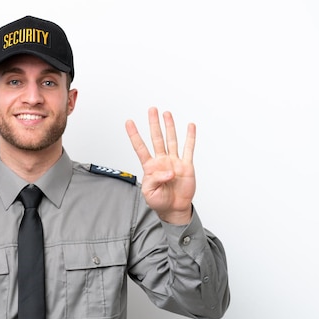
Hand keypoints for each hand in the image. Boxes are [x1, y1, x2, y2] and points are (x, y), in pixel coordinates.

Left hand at [125, 107, 195, 224]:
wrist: (174, 209)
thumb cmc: (159, 201)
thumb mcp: (149, 192)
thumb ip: (156, 179)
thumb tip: (169, 171)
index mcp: (150, 167)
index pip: (140, 147)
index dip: (134, 135)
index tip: (129, 122)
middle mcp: (161, 161)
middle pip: (157, 138)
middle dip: (154, 124)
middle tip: (152, 110)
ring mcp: (174, 161)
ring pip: (171, 140)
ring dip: (169, 126)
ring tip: (166, 114)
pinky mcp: (186, 166)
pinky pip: (188, 149)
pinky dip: (190, 137)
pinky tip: (190, 126)